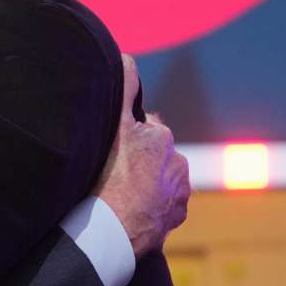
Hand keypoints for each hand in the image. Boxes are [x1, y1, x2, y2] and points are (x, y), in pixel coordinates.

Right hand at [95, 55, 190, 258]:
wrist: (113, 229)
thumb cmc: (109, 176)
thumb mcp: (114, 126)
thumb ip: (124, 88)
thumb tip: (127, 57)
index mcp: (162, 139)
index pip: (144, 131)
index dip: (125, 138)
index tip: (109, 151)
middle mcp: (177, 165)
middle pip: (152, 158)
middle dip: (137, 163)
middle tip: (109, 174)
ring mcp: (177, 195)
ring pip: (157, 184)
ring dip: (143, 187)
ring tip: (117, 196)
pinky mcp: (172, 220)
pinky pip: (160, 209)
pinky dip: (147, 210)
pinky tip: (128, 212)